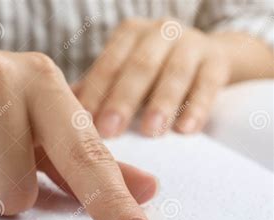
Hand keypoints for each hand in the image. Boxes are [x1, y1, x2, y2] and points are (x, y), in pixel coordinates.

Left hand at [74, 18, 230, 136]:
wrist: (208, 57)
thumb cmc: (153, 73)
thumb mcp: (124, 75)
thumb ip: (96, 91)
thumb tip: (55, 117)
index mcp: (129, 36)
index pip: (108, 64)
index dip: (96, 93)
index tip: (82, 123)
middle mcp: (158, 34)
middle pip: (139, 66)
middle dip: (123, 99)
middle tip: (109, 131)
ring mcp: (191, 44)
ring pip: (175, 72)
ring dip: (162, 103)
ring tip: (151, 132)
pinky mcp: (218, 61)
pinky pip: (209, 83)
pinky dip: (197, 107)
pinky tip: (187, 130)